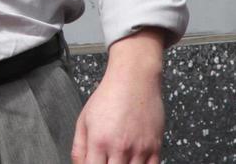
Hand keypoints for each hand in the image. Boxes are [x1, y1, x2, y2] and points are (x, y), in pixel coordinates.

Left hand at [72, 28, 166, 163]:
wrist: (134, 80)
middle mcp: (120, 148)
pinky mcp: (155, 148)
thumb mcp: (84, 120)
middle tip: (106, 160)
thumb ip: (79, 148)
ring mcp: (140, 149)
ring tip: (118, 159)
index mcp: (99, 141)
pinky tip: (133, 161)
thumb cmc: (109, 96)